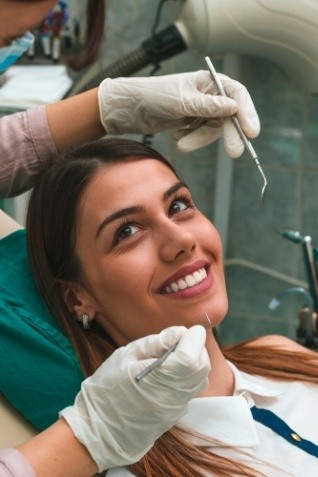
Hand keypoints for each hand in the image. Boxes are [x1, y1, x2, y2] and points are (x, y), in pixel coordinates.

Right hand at [60, 325, 208, 471]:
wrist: (99, 429)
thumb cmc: (106, 388)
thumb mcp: (125, 356)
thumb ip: (155, 343)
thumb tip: (180, 332)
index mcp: (157, 380)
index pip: (190, 357)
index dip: (194, 339)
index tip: (189, 330)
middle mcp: (172, 397)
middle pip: (201, 367)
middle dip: (196, 348)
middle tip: (180, 340)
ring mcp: (176, 409)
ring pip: (200, 379)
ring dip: (194, 362)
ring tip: (174, 355)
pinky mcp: (175, 416)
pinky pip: (191, 390)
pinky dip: (188, 376)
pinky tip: (169, 372)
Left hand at [98, 70, 259, 156]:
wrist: (129, 109)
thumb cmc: (153, 96)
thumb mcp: (181, 102)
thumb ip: (207, 106)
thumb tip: (233, 107)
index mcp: (208, 81)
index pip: (236, 94)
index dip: (247, 112)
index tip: (251, 132)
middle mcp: (208, 94)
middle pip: (229, 115)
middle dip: (230, 134)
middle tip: (234, 153)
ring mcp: (201, 109)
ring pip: (213, 130)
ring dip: (199, 140)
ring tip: (181, 145)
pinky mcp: (192, 122)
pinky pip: (200, 135)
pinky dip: (191, 139)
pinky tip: (176, 136)